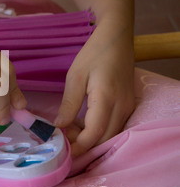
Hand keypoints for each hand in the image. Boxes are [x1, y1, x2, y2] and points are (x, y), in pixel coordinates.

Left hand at [54, 25, 134, 155]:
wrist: (116, 38)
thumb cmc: (94, 54)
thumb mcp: (75, 77)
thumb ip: (69, 104)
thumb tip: (59, 126)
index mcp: (106, 99)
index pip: (93, 134)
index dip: (78, 146)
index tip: (61, 148)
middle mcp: (122, 107)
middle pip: (103, 139)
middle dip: (82, 145)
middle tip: (62, 138)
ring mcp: (128, 107)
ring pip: (110, 135)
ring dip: (90, 138)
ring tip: (69, 129)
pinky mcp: (128, 105)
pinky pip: (114, 126)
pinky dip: (98, 131)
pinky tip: (82, 123)